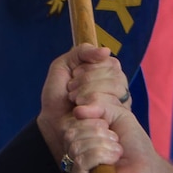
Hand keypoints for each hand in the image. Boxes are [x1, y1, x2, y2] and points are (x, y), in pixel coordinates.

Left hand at [36, 44, 127, 162]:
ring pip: (117, 87)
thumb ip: (82, 52)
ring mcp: (120, 103)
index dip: (90, 67)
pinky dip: (94, 104)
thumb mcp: (63, 66)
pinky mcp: (118, 119)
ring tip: (75, 101)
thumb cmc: (57, 97)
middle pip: (115, 74)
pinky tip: (80, 110)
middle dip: (88, 80)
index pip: (110, 61)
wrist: (52, 122)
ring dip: (90, 92)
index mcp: (105, 71)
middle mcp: (116, 86)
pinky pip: (114, 104)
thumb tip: (106, 50)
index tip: (73, 76)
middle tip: (72, 91)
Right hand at [61, 101, 172, 172]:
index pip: (70, 120)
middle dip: (97, 131)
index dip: (91, 118)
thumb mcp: (119, 114)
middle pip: (70, 132)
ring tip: (117, 151)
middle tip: (115, 140)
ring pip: (75, 147)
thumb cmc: (134, 144)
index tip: (109, 126)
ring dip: (102, 144)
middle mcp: (72, 153)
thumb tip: (77, 110)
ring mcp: (74, 171)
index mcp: (78, 136)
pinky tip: (113, 159)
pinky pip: (80, 162)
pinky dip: (100, 156)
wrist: (148, 170)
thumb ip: (99, 102)